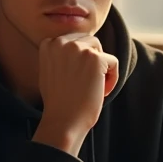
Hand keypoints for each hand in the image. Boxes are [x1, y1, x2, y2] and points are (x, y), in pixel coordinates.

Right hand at [33, 35, 118, 155]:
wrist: (63, 120)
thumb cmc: (58, 101)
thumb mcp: (49, 71)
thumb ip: (59, 55)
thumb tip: (76, 46)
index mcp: (49, 44)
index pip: (74, 41)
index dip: (80, 60)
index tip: (77, 79)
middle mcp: (62, 42)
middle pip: (89, 42)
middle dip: (92, 61)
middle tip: (87, 84)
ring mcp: (79, 49)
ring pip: (100, 50)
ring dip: (101, 68)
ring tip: (95, 87)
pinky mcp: (96, 59)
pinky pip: (113, 62)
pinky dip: (112, 78)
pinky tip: (103, 92)